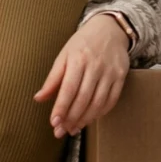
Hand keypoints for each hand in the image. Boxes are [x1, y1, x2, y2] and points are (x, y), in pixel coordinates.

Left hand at [34, 11, 131, 138]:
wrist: (110, 29)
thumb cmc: (83, 44)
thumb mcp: (64, 55)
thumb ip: (52, 78)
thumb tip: (38, 98)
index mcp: (78, 59)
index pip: (68, 89)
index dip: (61, 108)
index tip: (54, 123)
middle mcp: (95, 66)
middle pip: (83, 98)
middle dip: (71, 118)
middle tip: (61, 132)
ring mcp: (110, 72)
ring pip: (98, 102)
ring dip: (85, 119)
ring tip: (74, 129)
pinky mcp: (121, 77)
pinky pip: (111, 100)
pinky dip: (100, 113)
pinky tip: (90, 119)